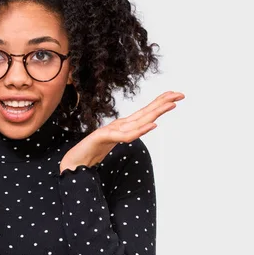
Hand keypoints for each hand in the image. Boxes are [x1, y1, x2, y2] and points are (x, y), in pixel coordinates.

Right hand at [59, 91, 184, 173]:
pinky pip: (125, 135)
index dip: (160, 104)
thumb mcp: (115, 142)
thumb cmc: (93, 151)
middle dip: (163, 103)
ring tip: (170, 105)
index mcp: (123, 125)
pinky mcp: (104, 138)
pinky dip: (139, 130)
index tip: (175, 96)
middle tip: (180, 94)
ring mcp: (111, 130)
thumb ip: (127, 135)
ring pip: (138, 120)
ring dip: (155, 112)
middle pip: (145, 112)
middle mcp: (119, 125)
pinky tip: (151, 125)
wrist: (74, 160)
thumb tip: (142, 129)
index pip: (145, 113)